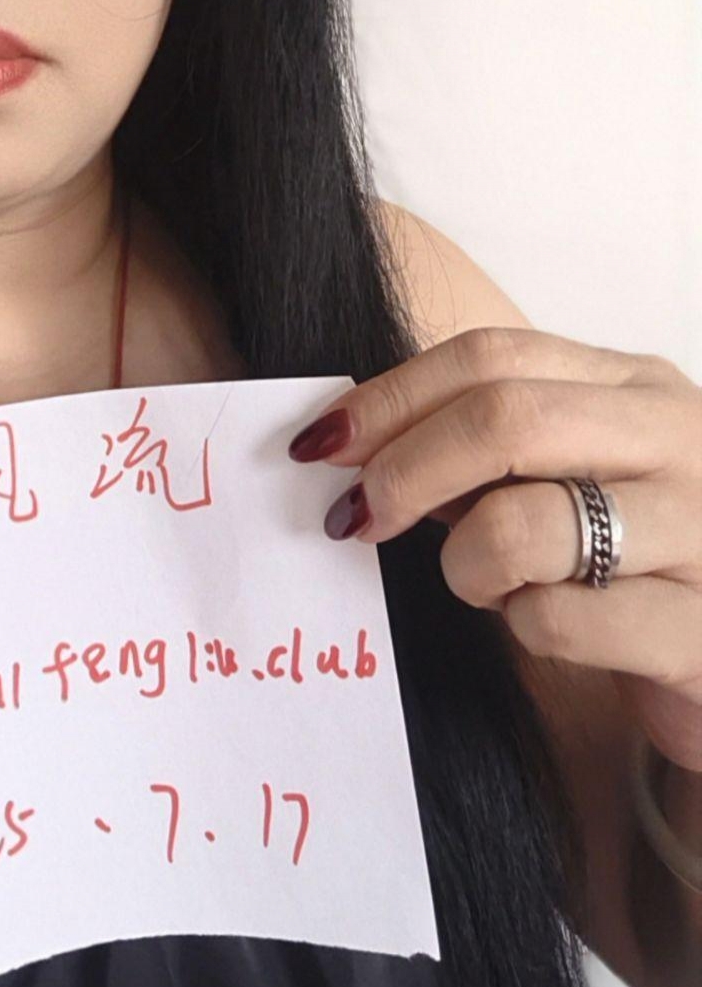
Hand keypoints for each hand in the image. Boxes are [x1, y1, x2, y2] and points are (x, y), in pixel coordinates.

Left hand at [287, 327, 701, 771]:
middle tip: (357, 518)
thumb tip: (349, 441)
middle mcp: (681, 440)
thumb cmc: (636, 565)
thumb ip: (484, 448)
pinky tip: (550, 630)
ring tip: (486, 585)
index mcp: (637, 387)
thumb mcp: (571, 477)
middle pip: (504, 418)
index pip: (491, 357)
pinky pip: (559, 620)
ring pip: (523, 524)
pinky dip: (524, 629)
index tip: (321, 444)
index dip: (390, 397)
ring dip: (467, 563)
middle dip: (404, 469)